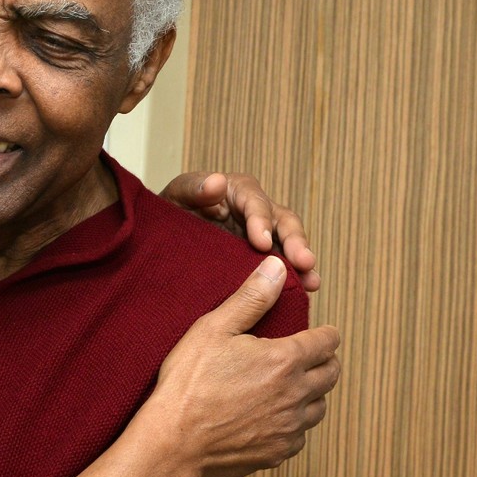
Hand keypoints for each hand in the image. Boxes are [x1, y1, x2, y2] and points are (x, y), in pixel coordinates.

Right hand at [147, 256, 340, 476]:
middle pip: (332, 374)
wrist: (173, 442)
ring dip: (311, 394)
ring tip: (290, 387)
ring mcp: (289, 428)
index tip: (318, 334)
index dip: (325, 334)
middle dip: (324, 362)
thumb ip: (251, 298)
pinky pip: (300, 436)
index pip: (328, 342)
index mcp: (285, 360)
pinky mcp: (278, 453)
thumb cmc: (188, 383)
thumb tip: (277, 267)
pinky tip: (272, 417)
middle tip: (307, 358)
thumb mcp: (214, 329)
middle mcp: (296, 395)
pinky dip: (293, 424)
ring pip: (319, 407)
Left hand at [160, 171, 320, 291]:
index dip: (261, 221)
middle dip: (295, 242)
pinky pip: (281, 268)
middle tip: (304, 262)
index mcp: (239, 192)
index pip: (256, 203)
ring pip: (289, 247)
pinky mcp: (261, 260)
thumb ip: (194, 188)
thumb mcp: (177, 196)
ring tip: (312, 283)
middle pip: (284, 222)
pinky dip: (293, 280)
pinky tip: (303, 294)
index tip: (260, 242)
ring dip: (302, 265)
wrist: (164, 239)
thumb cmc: (171, 212)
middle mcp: (258, 212)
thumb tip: (217, 182)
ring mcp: (262, 237)